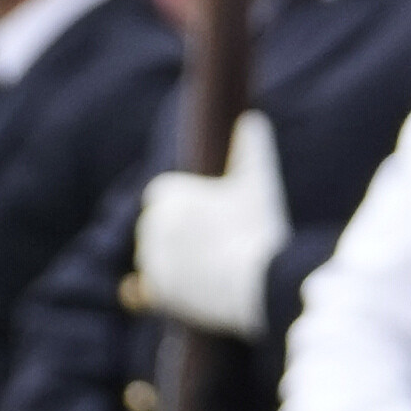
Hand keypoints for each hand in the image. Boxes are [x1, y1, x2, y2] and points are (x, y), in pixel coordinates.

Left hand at [130, 119, 290, 343]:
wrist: (261, 280)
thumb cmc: (259, 227)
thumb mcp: (258, 182)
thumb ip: (251, 149)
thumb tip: (251, 120)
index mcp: (168, 194)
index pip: (162, 197)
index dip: (185, 208)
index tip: (206, 219)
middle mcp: (153, 224)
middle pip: (158, 229)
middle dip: (179, 236)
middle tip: (214, 244)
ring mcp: (153, 259)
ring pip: (155, 258)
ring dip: (173, 261)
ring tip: (211, 266)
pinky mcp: (158, 290)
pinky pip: (150, 290)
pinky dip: (165, 289)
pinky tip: (192, 288)